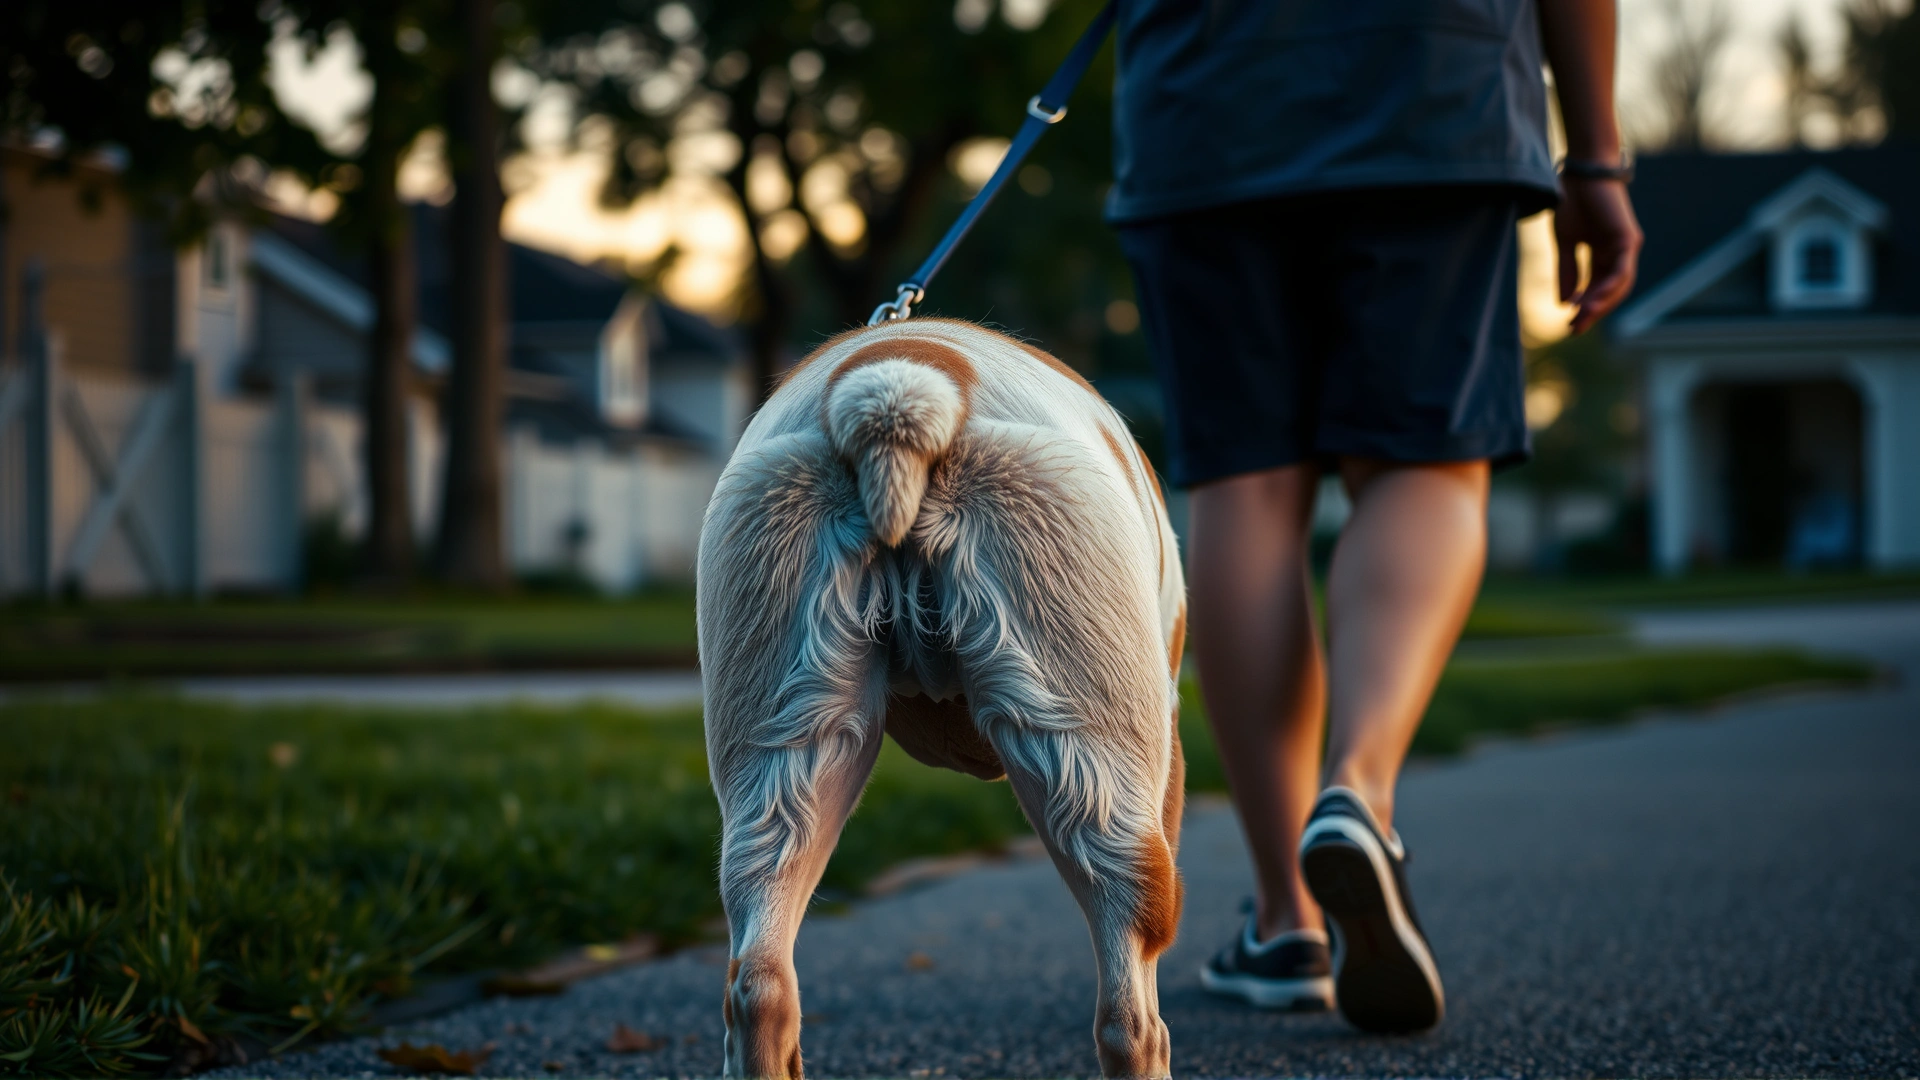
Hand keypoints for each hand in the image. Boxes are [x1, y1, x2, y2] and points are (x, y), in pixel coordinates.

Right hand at [1554, 176, 1642, 333]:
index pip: (1597, 289)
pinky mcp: (1628, 240)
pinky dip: (1609, 287)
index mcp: (1604, 255)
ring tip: (1581, 318)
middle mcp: (1619, 254)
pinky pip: (1622, 271)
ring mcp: (1626, 247)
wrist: (1581, 173)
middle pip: (1610, 292)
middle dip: (1593, 311)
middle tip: (1574, 328)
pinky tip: (1594, 300)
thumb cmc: (1573, 201)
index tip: (1568, 325)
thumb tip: (1564, 302)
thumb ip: (1567, 271)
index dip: (1584, 308)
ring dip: (1600, 304)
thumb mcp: (1565, 243)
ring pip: (1618, 286)